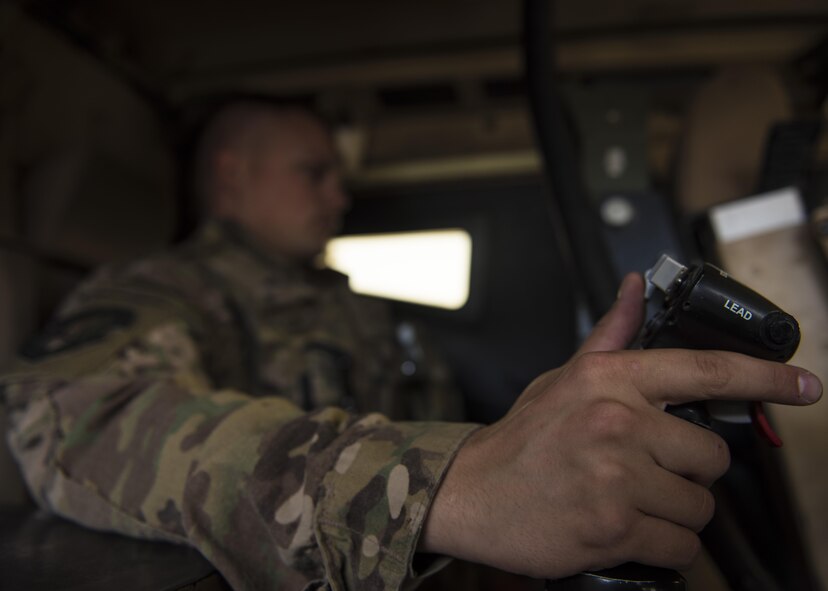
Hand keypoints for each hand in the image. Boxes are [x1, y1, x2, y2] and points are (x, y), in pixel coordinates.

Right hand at [419, 273, 821, 578]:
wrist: (471, 492)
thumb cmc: (521, 440)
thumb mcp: (563, 380)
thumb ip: (611, 340)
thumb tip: (635, 290)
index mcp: (609, 380)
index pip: (706, 369)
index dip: (766, 378)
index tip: (803, 385)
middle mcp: (617, 422)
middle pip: (711, 455)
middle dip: (689, 469)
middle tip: (647, 470)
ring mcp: (617, 476)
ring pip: (700, 504)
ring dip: (675, 510)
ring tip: (630, 500)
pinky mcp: (614, 526)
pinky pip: (681, 544)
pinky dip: (664, 543)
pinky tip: (627, 527)